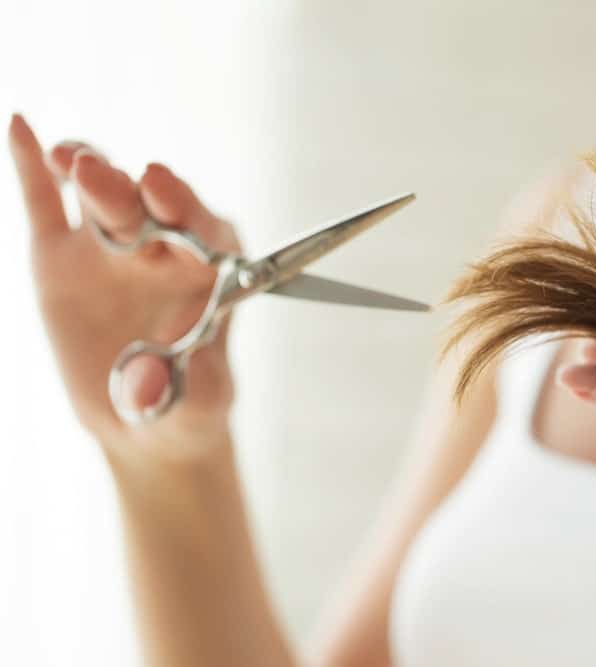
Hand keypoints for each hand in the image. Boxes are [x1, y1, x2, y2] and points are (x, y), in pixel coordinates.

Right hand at [8, 114, 239, 458]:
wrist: (145, 423)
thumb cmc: (188, 409)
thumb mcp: (197, 408)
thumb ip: (181, 391)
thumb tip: (144, 381)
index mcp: (210, 268)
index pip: (201, 226)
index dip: (182, 204)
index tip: (160, 187)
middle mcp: (164, 244)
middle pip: (146, 203)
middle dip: (125, 188)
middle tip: (97, 177)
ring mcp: (110, 244)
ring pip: (99, 195)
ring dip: (87, 170)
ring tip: (68, 160)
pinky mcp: (61, 252)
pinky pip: (44, 203)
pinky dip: (31, 166)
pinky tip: (20, 129)